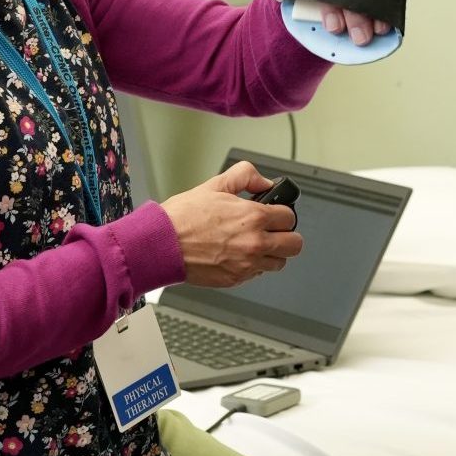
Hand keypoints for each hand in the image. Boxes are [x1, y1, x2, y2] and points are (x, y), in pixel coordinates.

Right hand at [161, 160, 302, 286]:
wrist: (161, 244)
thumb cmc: (182, 218)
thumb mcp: (215, 185)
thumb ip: (245, 176)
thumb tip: (264, 181)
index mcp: (253, 217)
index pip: (289, 218)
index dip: (282, 214)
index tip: (275, 215)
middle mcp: (255, 242)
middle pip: (294, 244)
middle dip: (286, 236)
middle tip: (273, 232)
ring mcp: (246, 264)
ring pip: (279, 263)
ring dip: (272, 254)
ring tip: (256, 245)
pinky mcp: (236, 279)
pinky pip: (257, 275)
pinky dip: (252, 266)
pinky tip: (238, 255)